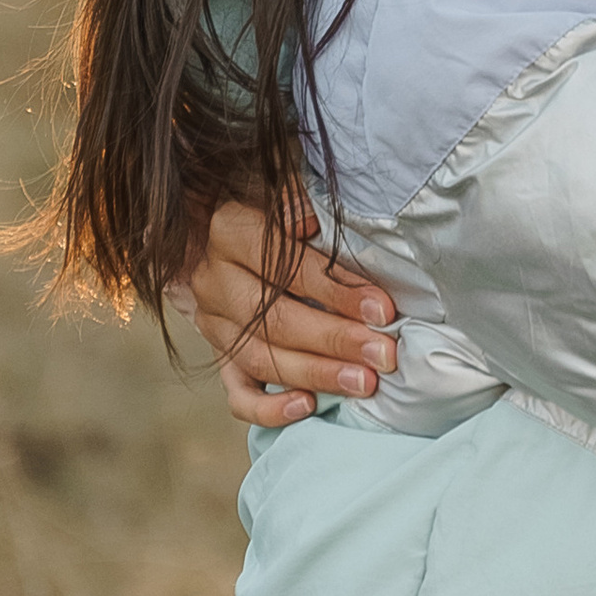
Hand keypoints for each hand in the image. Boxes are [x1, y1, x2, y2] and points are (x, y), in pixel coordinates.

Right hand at [171, 196, 396, 427]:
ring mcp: (213, 324)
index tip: (382, 309)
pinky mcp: (221, 357)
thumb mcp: (287, 188)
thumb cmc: (282, 210)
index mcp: (229, 230)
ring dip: (316, 374)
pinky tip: (307, 407)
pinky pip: (238, 393)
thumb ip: (301, 198)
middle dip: (335, 340)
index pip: (286, 267)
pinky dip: (270, 407)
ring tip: (364, 383)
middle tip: (383, 355)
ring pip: (261, 358)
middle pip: (275, 318)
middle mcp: (213, 279)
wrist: (232, 235)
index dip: (336, 290)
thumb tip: (317, 221)